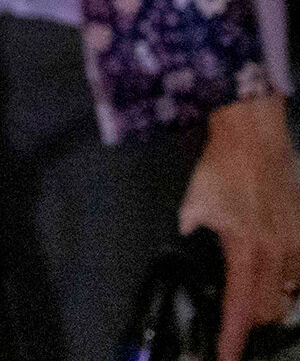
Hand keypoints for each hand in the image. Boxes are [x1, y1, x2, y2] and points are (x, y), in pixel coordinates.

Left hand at [181, 92, 299, 360]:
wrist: (256, 139)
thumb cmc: (222, 169)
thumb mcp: (194, 202)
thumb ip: (193, 228)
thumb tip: (189, 239)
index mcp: (245, 251)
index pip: (240, 307)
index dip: (232, 337)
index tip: (225, 357)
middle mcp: (276, 255)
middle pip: (268, 309)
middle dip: (249, 321)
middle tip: (231, 320)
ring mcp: (296, 244)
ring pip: (289, 294)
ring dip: (270, 302)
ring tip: (251, 300)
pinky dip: (290, 282)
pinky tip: (278, 278)